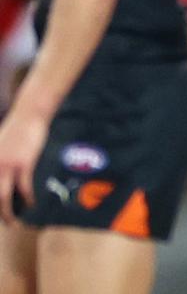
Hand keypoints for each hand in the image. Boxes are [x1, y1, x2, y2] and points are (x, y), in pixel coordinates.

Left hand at [0, 109, 47, 223]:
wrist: (30, 114)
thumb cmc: (17, 129)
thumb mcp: (0, 146)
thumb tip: (4, 175)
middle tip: (6, 223)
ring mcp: (6, 165)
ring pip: (3, 197)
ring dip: (8, 213)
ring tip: (14, 222)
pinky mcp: (23, 163)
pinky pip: (23, 188)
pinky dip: (27, 199)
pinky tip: (31, 205)